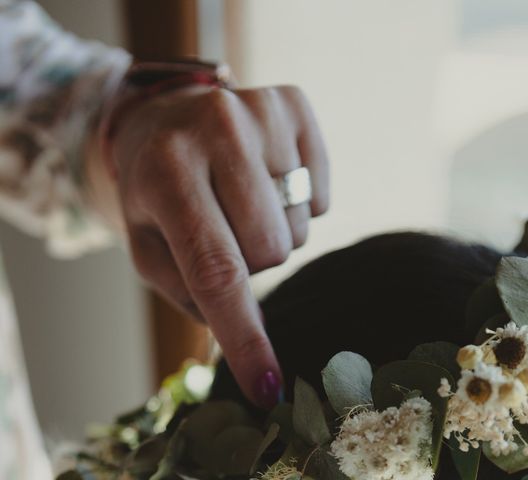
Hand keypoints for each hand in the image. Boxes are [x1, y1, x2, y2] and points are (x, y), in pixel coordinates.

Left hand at [97, 84, 328, 408]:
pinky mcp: (294, 104)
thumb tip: (246, 334)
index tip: (268, 385)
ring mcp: (260, 109)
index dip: (245, 335)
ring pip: (301, 227)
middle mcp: (216, 128)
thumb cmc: (154, 192)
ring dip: (273, 232)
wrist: (163, 119)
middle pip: (271, 250)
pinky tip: (267, 181)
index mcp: (166, 171)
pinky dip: (298, 205)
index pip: (216, 269)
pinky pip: (321, 195)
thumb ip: (190, 291)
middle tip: (223, 233)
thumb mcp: (149, 248)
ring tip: (241, 201)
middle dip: (251, 262)